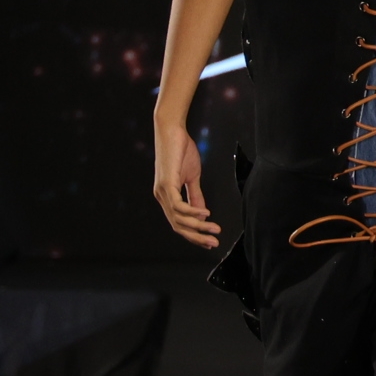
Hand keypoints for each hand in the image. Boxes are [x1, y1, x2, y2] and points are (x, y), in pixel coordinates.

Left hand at [152, 122, 217, 247]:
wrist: (172, 131)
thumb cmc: (181, 150)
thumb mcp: (192, 176)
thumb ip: (195, 195)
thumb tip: (202, 213)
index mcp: (167, 196)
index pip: (179, 222)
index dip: (193, 234)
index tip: (209, 241)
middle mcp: (161, 197)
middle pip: (177, 226)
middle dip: (196, 237)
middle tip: (214, 244)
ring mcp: (162, 191)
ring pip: (178, 219)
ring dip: (198, 227)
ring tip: (214, 231)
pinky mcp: (166, 184)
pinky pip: (178, 205)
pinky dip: (192, 212)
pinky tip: (206, 214)